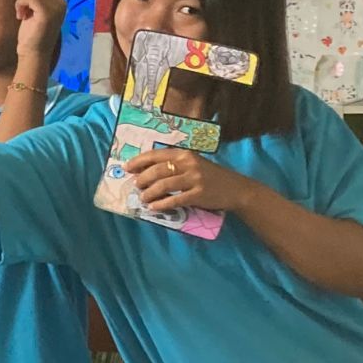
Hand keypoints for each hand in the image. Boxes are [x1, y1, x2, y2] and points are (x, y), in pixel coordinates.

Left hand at [14, 0, 65, 67]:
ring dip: (20, 0)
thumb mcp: (37, 11)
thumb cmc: (32, 34)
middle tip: (22, 7)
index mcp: (60, 1)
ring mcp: (55, 7)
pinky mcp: (46, 13)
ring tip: (22, 13)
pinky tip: (20, 16)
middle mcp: (61, 2)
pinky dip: (20, 4)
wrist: (33, 54)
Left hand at [127, 149, 259, 213]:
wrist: (236, 189)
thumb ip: (174, 166)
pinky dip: (161, 204)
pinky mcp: (199, 194)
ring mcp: (195, 179)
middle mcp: (189, 164)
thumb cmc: (210, 176)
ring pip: (164, 185)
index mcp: (185, 154)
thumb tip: (145, 172)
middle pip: (158, 170)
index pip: (157, 155)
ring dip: (149, 193)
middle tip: (136, 186)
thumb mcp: (193, 164)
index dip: (140, 161)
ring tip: (142, 198)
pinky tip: (153, 208)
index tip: (127, 167)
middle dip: (142, 179)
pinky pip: (175, 200)